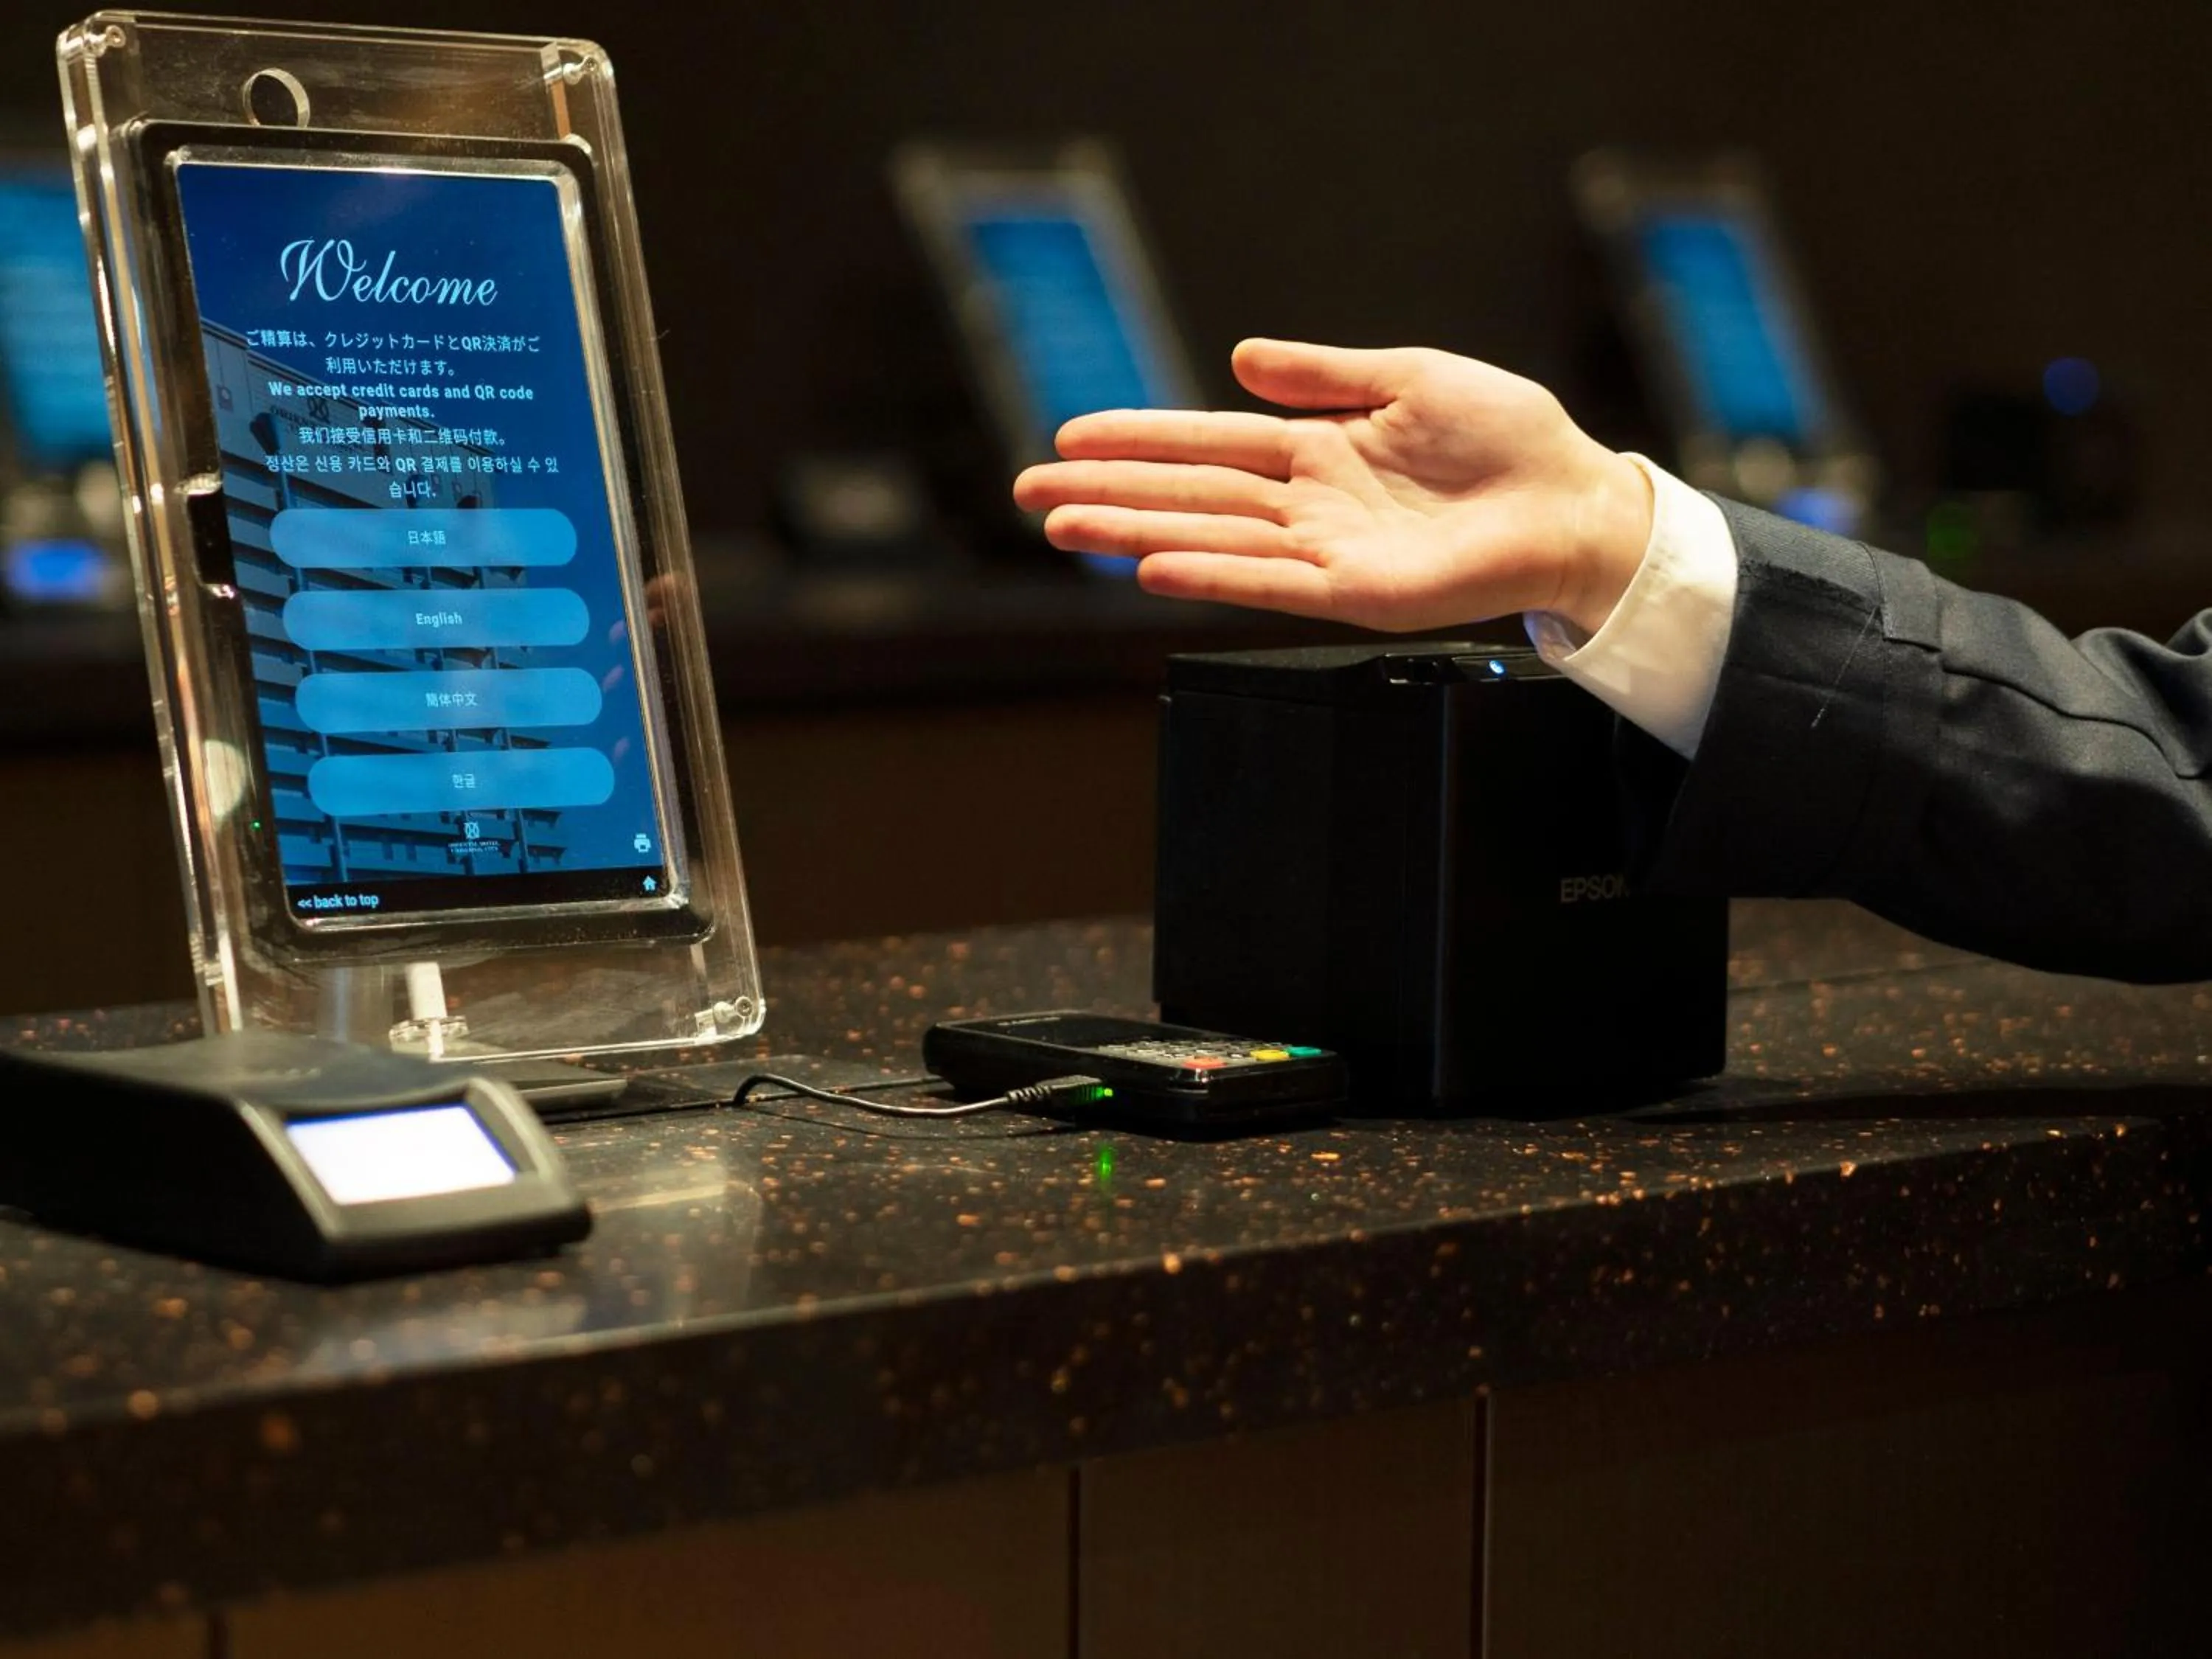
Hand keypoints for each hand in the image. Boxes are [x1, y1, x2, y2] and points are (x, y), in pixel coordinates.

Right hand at [1012, 339, 1652, 635]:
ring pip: (1210, 540)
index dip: (1138, 439)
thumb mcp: (1410, 377)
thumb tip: (1239, 357)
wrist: (1578, 503)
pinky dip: (1211, 575)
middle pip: (1188, 497)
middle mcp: (1308, 506)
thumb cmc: (1510, 439)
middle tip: (1029, 499)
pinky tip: (1153, 567)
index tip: (1069, 439)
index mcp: (1318, 450)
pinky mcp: (1355, 594)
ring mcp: (1326, 553)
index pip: (1207, 444)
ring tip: (1064, 531)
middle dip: (1107, 494)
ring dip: (1134, 534)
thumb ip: (1323, 373)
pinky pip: (1268, 585)